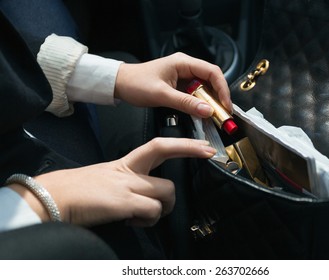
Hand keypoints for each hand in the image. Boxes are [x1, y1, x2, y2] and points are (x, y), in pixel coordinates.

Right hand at [8, 138, 215, 226]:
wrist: (51, 196)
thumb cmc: (77, 190)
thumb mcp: (106, 179)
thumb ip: (128, 184)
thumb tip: (144, 199)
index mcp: (125, 164)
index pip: (158, 146)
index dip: (183, 145)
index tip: (202, 145)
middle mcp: (130, 171)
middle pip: (167, 165)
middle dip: (188, 159)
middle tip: (207, 156)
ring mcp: (128, 185)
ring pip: (166, 193)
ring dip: (161, 208)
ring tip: (144, 214)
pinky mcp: (124, 202)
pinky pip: (152, 210)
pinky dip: (147, 219)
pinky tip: (133, 220)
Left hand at [114, 52, 231, 117]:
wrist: (120, 84)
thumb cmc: (136, 83)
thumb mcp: (162, 95)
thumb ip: (185, 103)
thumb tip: (207, 110)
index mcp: (183, 63)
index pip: (212, 72)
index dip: (222, 89)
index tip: (225, 105)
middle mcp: (185, 67)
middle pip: (211, 81)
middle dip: (218, 97)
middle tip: (222, 114)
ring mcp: (183, 76)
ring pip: (204, 89)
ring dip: (210, 102)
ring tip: (214, 116)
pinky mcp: (179, 86)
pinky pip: (195, 94)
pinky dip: (200, 104)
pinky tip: (201, 113)